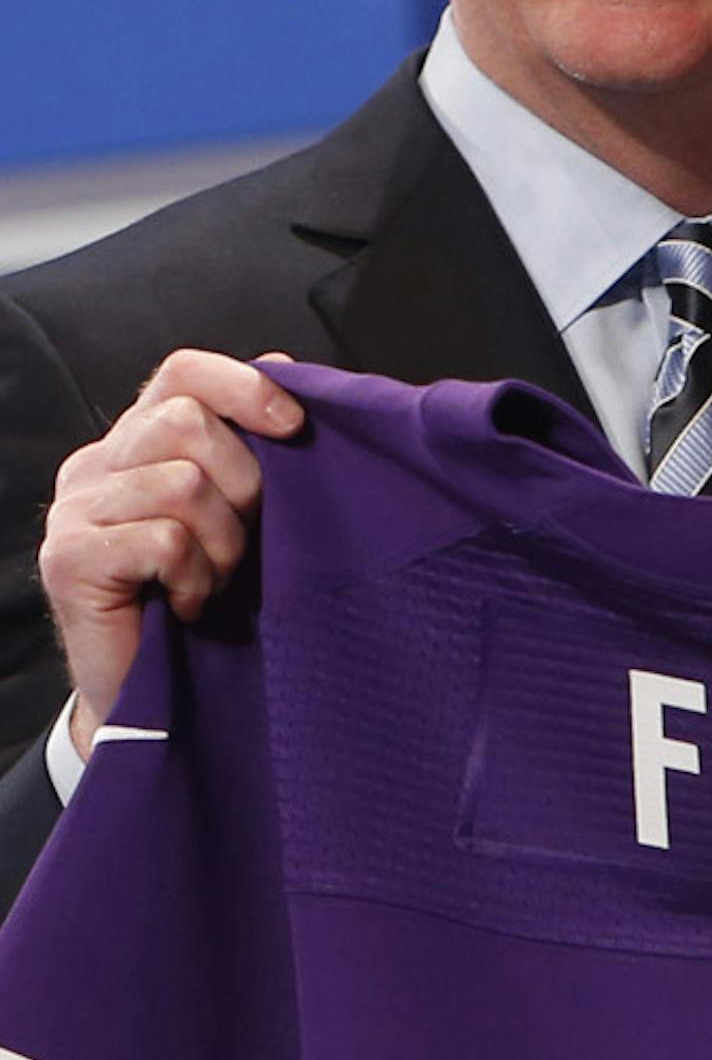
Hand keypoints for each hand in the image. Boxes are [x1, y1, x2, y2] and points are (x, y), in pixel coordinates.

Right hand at [38, 351, 304, 754]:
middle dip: (242, 483)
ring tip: (211, 578)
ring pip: (181, 484)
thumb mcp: (237, 509)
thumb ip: (249, 442)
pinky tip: (186, 602)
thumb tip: (287, 366)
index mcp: (135, 440)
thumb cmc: (205, 593)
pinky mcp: (68, 558)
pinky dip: (194, 577)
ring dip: (221, 542)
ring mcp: (74, 510)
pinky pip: (164, 540)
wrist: (154, 693)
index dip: (244, 387)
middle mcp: (94, 464)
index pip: (182, 372)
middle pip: (186, 422)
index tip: (295, 427)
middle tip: (242, 541)